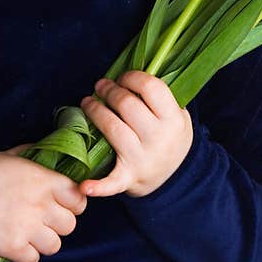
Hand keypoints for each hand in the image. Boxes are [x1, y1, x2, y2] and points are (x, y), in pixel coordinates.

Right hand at [0, 144, 86, 261]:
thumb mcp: (13, 156)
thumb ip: (34, 154)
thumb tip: (44, 150)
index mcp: (46, 181)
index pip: (79, 199)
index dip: (73, 203)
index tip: (64, 205)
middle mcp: (43, 205)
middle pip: (70, 225)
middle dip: (59, 224)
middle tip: (45, 221)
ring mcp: (29, 228)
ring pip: (55, 245)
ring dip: (44, 242)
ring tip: (32, 234)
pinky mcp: (13, 247)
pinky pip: (33, 259)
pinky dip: (26, 255)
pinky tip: (17, 244)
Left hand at [78, 71, 192, 197]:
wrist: (177, 176)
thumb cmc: (171, 137)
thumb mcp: (178, 115)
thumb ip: (161, 97)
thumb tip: (131, 75)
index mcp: (173, 118)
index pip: (151, 88)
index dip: (132, 77)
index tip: (123, 77)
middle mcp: (158, 137)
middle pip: (127, 104)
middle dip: (110, 90)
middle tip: (101, 85)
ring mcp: (143, 158)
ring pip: (112, 128)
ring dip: (95, 111)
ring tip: (87, 102)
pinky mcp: (129, 177)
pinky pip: (112, 182)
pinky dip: (98, 186)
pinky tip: (84, 186)